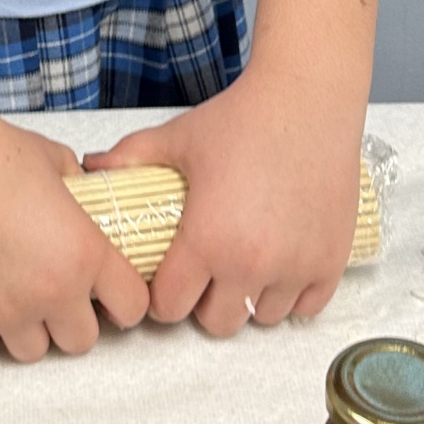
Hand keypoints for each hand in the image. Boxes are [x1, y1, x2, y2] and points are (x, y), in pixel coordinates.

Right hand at [0, 109, 151, 365]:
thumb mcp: (59, 163)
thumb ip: (81, 193)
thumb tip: (84, 201)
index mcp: (86, 253)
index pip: (132, 306)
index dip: (123, 303)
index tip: (109, 299)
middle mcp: (53, 289)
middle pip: (82, 342)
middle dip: (71, 321)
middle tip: (54, 296)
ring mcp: (7, 310)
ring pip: (33, 352)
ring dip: (27, 331)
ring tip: (12, 299)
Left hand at [86, 76, 361, 336]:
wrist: (307, 100)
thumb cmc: (241, 119)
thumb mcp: (176, 138)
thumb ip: (129, 158)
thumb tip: (91, 168)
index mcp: (206, 242)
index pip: (170, 309)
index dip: (163, 297)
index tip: (169, 279)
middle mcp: (252, 264)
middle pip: (218, 323)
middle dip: (207, 303)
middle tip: (208, 273)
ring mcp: (296, 267)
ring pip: (263, 318)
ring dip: (251, 298)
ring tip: (247, 264)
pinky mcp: (331, 262)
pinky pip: (307, 308)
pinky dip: (293, 294)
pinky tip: (282, 265)